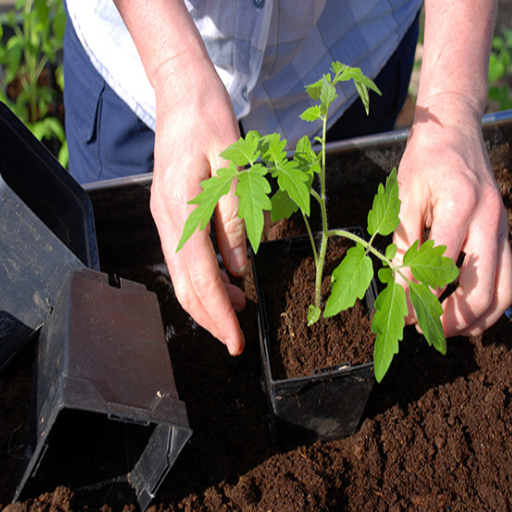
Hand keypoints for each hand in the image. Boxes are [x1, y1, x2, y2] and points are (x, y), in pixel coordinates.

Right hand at [149, 57, 246, 354]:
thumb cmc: (209, 121)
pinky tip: (227, 281)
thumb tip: (239, 270)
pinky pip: (185, 257)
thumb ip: (235, 221)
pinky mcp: (171, 214)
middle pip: (185, 284)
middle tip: (235, 340)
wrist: (182, 94)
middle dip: (211, 317)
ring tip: (239, 311)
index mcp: (181, 208)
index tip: (235, 341)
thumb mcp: (233, 168)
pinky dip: (205, 277)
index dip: (219, 313)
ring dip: (209, 299)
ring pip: (183, 275)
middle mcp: (166, 220)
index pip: (200, 276)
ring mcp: (165, 218)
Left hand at [393, 96, 511, 336]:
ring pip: (503, 291)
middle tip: (424, 328)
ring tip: (445, 329)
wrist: (456, 131)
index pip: (440, 266)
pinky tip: (467, 313)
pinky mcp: (505, 233)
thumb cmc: (426, 160)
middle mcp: (490, 221)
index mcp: (461, 207)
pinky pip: (506, 278)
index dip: (419, 295)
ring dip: (475, 319)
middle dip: (452, 318)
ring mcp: (503, 228)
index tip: (402, 315)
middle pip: (482, 289)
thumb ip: (404, 240)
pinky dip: (489, 303)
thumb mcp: (404, 196)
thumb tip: (398, 283)